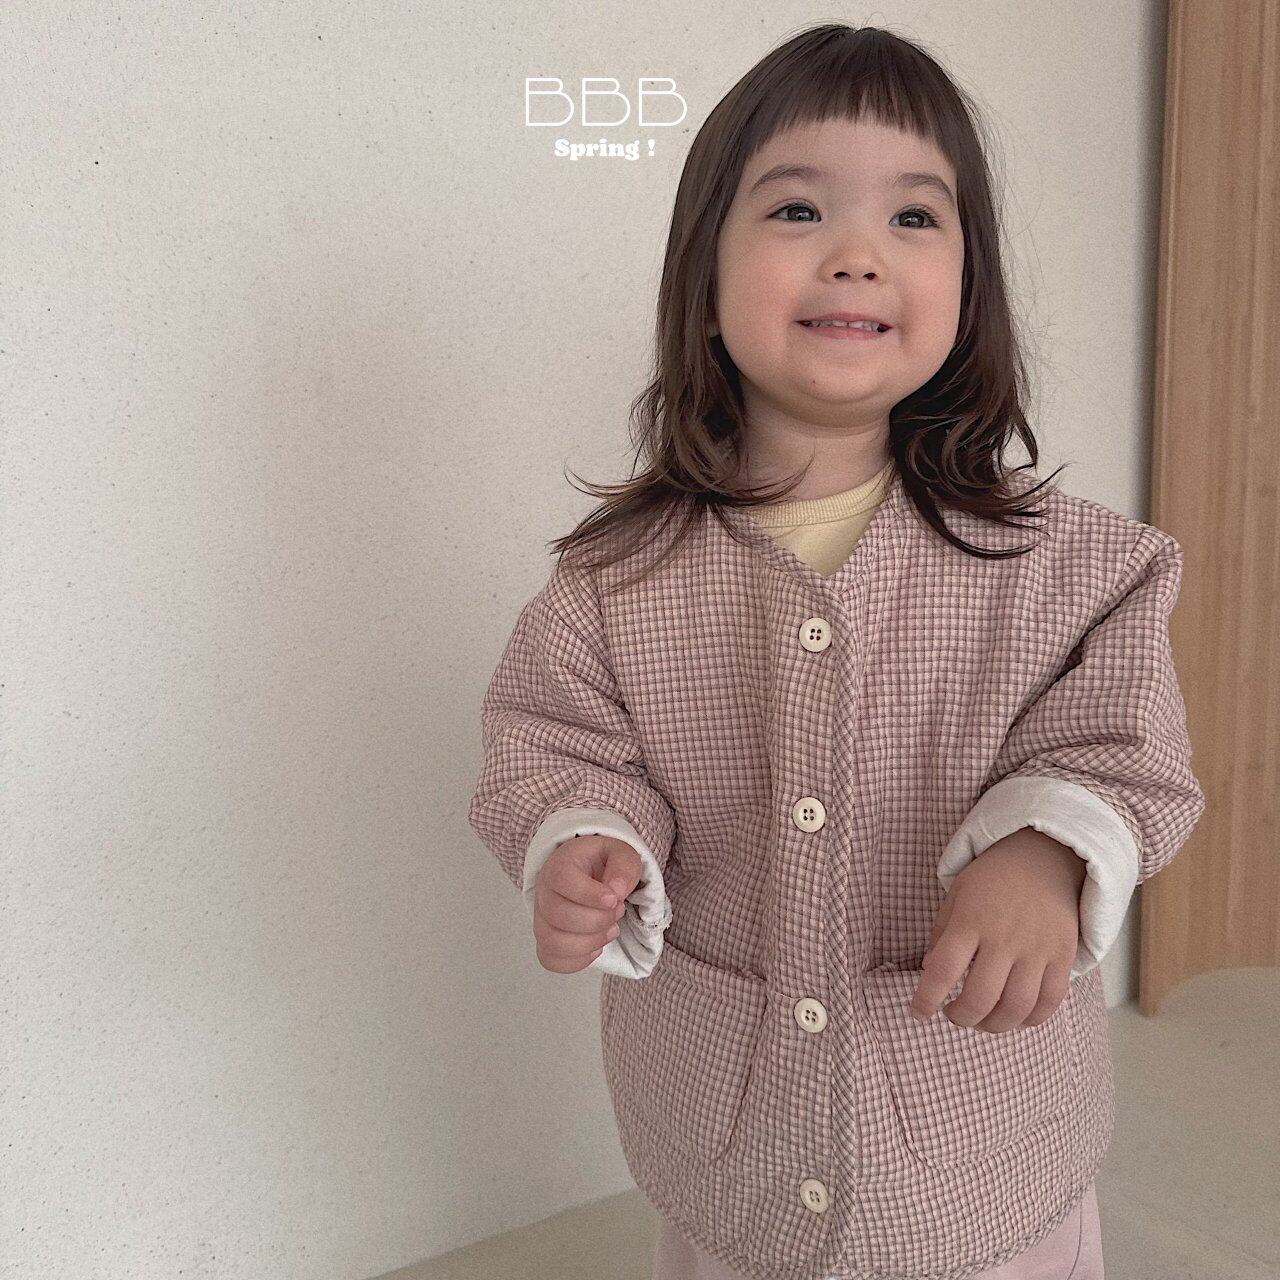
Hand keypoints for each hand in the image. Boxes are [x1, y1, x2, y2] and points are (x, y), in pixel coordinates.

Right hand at [532, 835, 642, 973]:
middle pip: (558, 915)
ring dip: (589, 942)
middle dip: (596, 920)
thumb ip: (623, 866)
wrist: (587, 874)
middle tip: (617, 912)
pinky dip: (578, 960)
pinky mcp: (545, 942)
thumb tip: (617, 891)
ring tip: (611, 930)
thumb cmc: (602, 864)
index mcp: (559, 866)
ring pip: (552, 942)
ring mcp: (541, 920)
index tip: (613, 899)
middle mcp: (543, 893)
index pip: (562, 880)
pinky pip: (551, 960)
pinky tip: (596, 946)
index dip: (589, 894)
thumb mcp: (620, 854)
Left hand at [909, 828, 1086, 1033]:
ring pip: (1016, 1006)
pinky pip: (1050, 1001)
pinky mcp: (1062, 955)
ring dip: (995, 1025)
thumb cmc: (992, 879)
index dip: (926, 998)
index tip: (918, 1013)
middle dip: (962, 1017)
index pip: (943, 970)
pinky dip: (1032, 1019)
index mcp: (970, 921)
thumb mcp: (957, 896)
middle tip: (955, 1016)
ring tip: (984, 1020)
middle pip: (980, 997)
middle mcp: (1003, 938)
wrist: (1043, 856)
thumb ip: (942, 935)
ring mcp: (1036, 949)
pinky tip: (1017, 1017)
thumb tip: (930, 972)